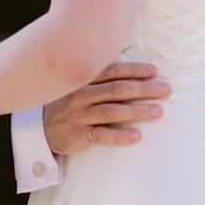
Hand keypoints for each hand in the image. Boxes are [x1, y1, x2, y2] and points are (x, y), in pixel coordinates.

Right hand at [43, 60, 169, 155]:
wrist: (39, 129)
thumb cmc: (66, 103)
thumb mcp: (77, 85)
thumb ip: (99, 77)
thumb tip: (132, 69)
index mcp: (82, 79)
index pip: (112, 71)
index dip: (134, 70)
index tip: (155, 71)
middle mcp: (81, 95)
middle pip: (116, 90)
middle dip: (143, 89)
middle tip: (165, 90)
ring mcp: (79, 115)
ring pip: (112, 111)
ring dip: (136, 110)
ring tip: (157, 111)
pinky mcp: (78, 135)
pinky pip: (101, 136)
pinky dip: (120, 136)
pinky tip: (137, 136)